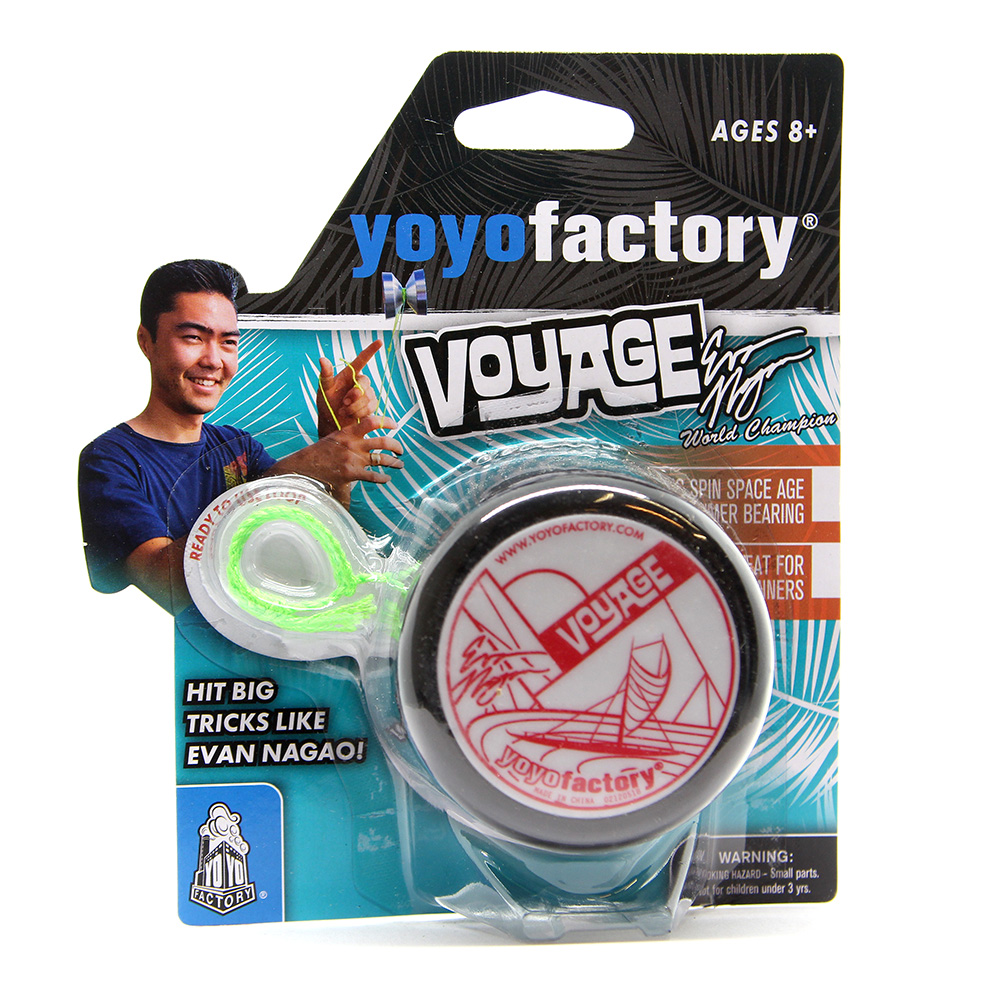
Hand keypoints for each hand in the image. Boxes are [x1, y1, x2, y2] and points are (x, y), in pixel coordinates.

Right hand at [271, 413, 403, 507]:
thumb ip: (350, 435)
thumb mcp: (334, 438)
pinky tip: (387, 479)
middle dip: (397, 446)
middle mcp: (353, 444)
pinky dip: (383, 478)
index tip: (395, 425)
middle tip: (401, 450)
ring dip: (394, 462)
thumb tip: (365, 433)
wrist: (305, 467)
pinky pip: (373, 476)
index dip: (387, 422)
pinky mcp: (352, 473)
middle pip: (383, 441)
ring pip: (382, 459)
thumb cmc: (320, 453)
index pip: (372, 421)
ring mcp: (353, 459)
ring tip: (399, 464)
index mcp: (349, 432)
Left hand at [317, 340, 382, 437]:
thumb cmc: (327, 403)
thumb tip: (322, 359)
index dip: (371, 350)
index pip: (362, 359)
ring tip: (344, 411)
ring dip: (355, 407)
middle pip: (365, 383)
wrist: (332, 422)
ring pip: (368, 397)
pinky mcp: (371, 405)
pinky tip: (351, 415)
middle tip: (344, 403)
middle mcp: (359, 382)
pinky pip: (371, 407)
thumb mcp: (323, 388)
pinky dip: (360, 413)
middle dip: (355, 394)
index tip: (379, 341)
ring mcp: (366, 393)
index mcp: (349, 374)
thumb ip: (325, 374)